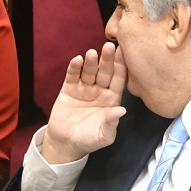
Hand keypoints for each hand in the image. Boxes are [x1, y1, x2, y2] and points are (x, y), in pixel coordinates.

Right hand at [41, 41, 126, 163]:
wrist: (66, 144)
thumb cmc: (89, 140)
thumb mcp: (104, 135)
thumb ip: (112, 123)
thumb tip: (121, 110)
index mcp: (111, 99)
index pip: (119, 80)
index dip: (121, 67)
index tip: (125, 54)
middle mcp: (100, 91)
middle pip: (105, 72)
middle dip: (107, 59)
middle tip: (110, 47)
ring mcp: (84, 88)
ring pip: (90, 71)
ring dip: (91, 61)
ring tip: (92, 53)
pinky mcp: (69, 89)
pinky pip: (73, 76)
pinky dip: (74, 67)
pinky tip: (77, 60)